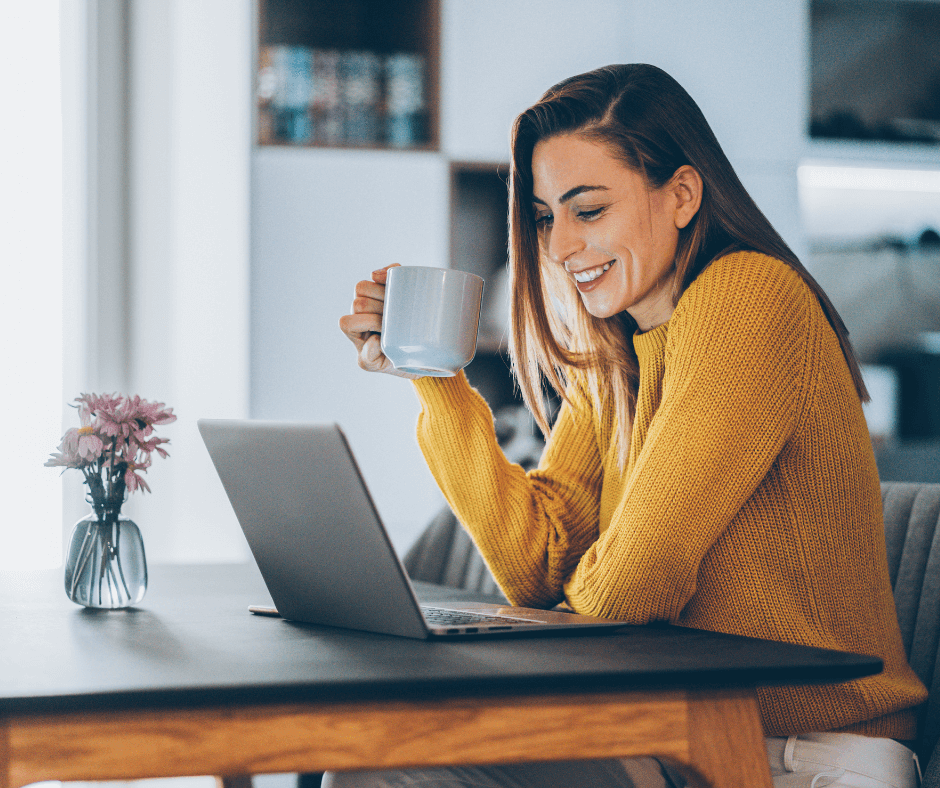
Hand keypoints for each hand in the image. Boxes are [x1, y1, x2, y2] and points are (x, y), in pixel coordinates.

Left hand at [339, 264, 420, 379]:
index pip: (347, 323)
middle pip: (357, 303)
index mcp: (355, 333)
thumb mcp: (383, 365)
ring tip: (400, 304)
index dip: (366, 324)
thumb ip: (372, 359)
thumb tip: (373, 339)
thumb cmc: (401, 362)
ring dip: (381, 293)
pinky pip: (383, 272)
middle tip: (398, 320)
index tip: (386, 334)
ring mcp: (373, 298)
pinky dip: (389, 271)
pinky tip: (397, 275)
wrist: (424, 353)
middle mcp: (360, 314)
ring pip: (362, 287)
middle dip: (378, 310)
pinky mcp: (389, 287)